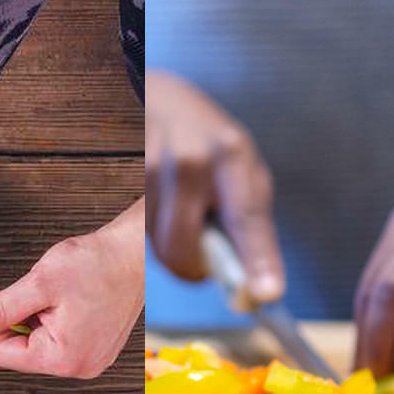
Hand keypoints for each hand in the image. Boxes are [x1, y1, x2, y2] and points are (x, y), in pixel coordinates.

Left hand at [0, 200, 144, 377]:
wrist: (135, 255)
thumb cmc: (96, 265)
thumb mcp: (37, 284)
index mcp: (63, 358)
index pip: (2, 355)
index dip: (0, 324)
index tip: (17, 301)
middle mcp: (81, 368)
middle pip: (23, 353)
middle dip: (26, 322)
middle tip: (48, 297)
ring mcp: (93, 361)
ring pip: (42, 346)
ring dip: (43, 320)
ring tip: (66, 298)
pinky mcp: (100, 351)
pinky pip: (62, 342)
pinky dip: (60, 322)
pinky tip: (77, 304)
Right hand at [146, 70, 283, 301]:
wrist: (162, 100)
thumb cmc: (213, 145)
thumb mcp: (244, 173)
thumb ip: (251, 227)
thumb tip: (258, 289)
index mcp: (233, 156)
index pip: (246, 217)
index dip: (257, 259)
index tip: (267, 293)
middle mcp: (191, 161)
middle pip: (185, 249)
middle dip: (195, 268)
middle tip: (206, 260)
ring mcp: (152, 168)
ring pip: (160, 249)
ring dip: (175, 250)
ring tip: (185, 212)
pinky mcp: (126, 178)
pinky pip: (142, 237)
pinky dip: (157, 236)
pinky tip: (165, 205)